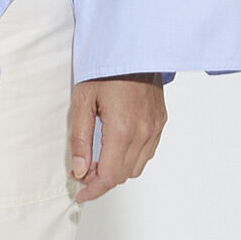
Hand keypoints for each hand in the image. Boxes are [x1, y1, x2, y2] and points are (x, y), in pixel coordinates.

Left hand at [68, 74, 167, 201]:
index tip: (81, 193)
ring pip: (136, 167)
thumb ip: (80, 140)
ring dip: (117, 170)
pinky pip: (148, 152)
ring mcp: (155, 128)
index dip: (93, 190)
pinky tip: (116, 148)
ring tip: (98, 160)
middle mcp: (143, 133)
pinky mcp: (161, 121)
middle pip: (123, 176)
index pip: (109, 176)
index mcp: (122, 130)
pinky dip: (131, 158)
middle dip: (101, 180)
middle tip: (83, 171)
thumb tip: (79, 170)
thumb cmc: (106, 68)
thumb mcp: (82, 101)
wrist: (135, 46)